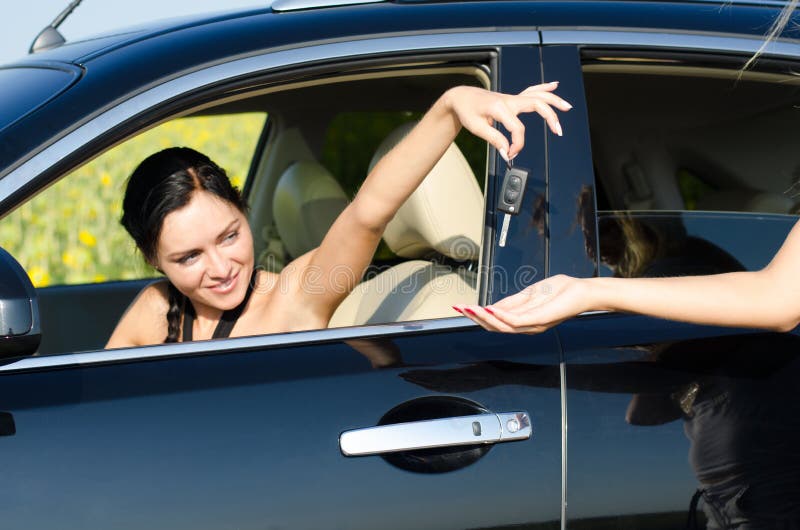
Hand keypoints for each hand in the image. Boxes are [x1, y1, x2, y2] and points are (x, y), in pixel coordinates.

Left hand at [444, 83, 570, 159]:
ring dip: (554, 100)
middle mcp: (509, 100)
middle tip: (558, 131)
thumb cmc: (467, 111)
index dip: (516, 144)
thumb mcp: (477, 128)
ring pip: (538, 95)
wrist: (461, 97)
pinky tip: (555, 85)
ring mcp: (512, 98)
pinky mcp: (512, 98)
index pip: (517, 128)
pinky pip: (531, 91)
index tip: (510, 154)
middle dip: (550, 117)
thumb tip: (507, 153)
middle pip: (537, 104)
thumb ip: (494, 140)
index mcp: (500, 107)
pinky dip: (544, 87)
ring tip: (567, 107)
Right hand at [453, 275, 589, 332]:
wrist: (583, 292)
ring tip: (470, 309)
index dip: (478, 316)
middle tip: (460, 309)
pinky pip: (516, 321)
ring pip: (503, 326)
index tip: (462, 308)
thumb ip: (512, 302)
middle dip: (476, 318)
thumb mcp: (530, 294)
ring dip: (484, 317)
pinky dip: (501, 315)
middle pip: (496, 327)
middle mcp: (527, 327)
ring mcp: (534, 325)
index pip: (497, 322)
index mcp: (524, 321)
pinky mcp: (540, 319)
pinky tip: (490, 309)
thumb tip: (491, 307)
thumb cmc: (562, 292)